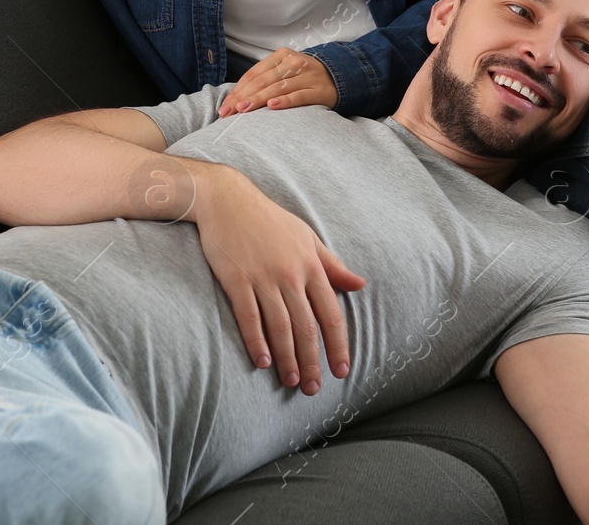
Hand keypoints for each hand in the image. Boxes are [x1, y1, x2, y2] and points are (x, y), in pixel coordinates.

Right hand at [195, 168, 364, 395]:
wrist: (228, 200)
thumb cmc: (270, 220)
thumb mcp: (307, 238)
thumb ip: (333, 266)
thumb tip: (360, 285)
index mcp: (311, 265)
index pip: (330, 313)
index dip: (338, 345)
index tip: (342, 371)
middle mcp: (291, 274)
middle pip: (306, 327)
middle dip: (312, 361)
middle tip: (314, 389)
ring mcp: (263, 277)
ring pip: (280, 326)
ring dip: (287, 358)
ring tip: (292, 382)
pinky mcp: (237, 279)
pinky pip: (249, 316)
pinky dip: (257, 340)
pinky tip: (262, 361)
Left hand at [218, 48, 338, 116]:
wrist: (340, 77)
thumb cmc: (304, 77)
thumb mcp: (285, 70)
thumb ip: (265, 78)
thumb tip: (237, 97)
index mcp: (282, 56)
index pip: (254, 74)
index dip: (237, 90)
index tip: (225, 105)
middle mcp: (294, 63)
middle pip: (263, 81)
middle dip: (242, 97)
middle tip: (228, 112)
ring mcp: (307, 76)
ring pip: (277, 88)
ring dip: (258, 99)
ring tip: (243, 110)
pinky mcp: (319, 91)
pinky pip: (299, 96)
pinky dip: (285, 101)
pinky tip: (272, 106)